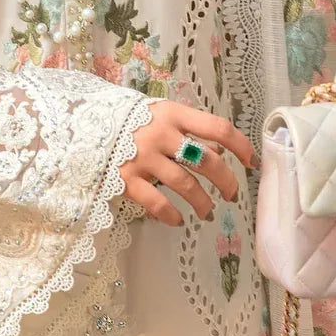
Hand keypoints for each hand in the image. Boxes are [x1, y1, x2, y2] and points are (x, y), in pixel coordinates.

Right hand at [120, 100, 257, 226]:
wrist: (84, 122)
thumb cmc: (131, 120)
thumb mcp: (161, 115)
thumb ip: (188, 130)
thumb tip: (218, 151)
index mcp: (173, 115)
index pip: (218, 128)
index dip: (240, 146)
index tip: (251, 163)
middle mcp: (161, 134)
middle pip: (206, 161)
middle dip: (226, 182)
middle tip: (232, 195)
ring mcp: (143, 157)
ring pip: (185, 185)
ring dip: (202, 203)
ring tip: (208, 212)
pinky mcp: (126, 178)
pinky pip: (155, 202)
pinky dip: (170, 214)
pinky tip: (178, 221)